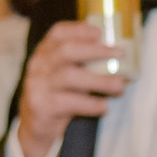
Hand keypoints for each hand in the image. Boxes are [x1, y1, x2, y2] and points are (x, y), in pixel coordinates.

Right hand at [16, 21, 130, 156]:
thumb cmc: (59, 96)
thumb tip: (120, 60)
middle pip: (66, 50)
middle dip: (96, 50)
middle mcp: (38, 65)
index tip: (101, 32)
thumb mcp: (68, 76)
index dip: (79, 29)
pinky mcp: (41, 105)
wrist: (35, 127)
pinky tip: (104, 107)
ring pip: (70, 76)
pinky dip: (90, 104)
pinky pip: (69, 102)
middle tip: (119, 55)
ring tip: (119, 86)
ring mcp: (37, 85)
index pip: (58, 33)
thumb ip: (85, 65)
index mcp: (45, 53)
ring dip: (99, 80)